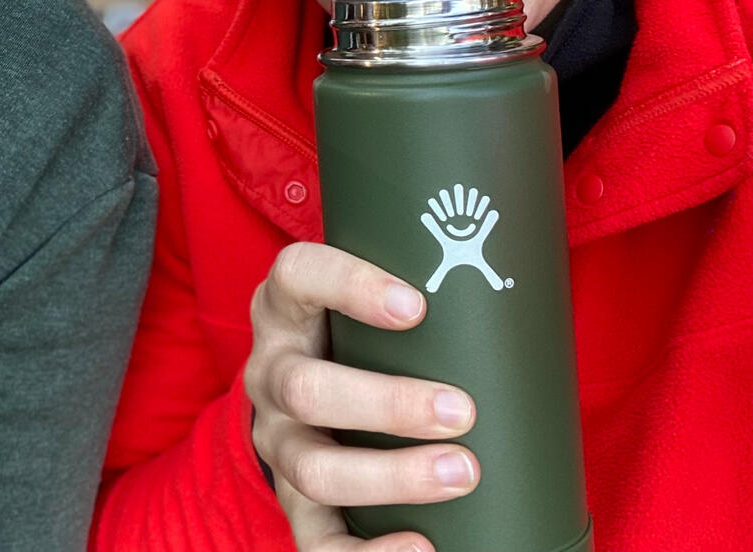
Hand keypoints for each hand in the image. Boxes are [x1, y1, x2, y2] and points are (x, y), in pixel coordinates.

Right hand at [244, 242, 479, 551]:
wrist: (311, 400)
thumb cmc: (363, 340)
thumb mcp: (365, 305)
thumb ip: (417, 295)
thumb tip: (529, 287)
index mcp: (286, 309)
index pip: (297, 275)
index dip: (348, 285)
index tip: (417, 305)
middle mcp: (270, 373)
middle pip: (304, 388)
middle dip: (386, 403)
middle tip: (460, 410)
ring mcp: (276, 442)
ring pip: (312, 468)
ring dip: (390, 476)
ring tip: (462, 473)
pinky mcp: (294, 506)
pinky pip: (317, 542)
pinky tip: (422, 548)